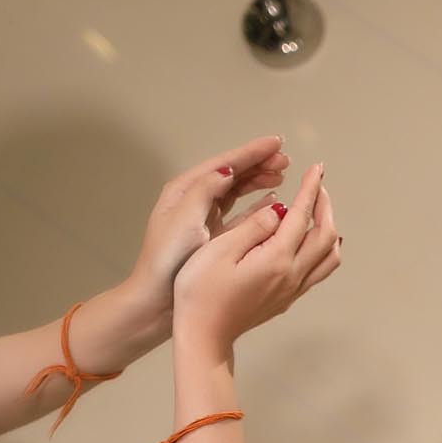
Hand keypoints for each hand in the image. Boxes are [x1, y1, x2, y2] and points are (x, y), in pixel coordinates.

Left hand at [123, 134, 290, 327]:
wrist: (156, 299)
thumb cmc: (166, 261)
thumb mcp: (184, 220)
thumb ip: (205, 191)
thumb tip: (228, 170)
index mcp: (185, 192)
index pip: (223, 164)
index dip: (251, 152)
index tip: (276, 143)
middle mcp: (194, 201)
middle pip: (231, 174)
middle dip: (258, 164)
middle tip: (285, 159)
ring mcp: (204, 220)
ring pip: (237, 192)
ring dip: (259, 181)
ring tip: (281, 175)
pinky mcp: (213, 238)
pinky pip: (240, 215)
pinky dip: (257, 206)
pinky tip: (272, 202)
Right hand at [171, 161, 341, 355]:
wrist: (203, 336)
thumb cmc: (200, 292)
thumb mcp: (220, 250)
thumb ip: (253, 226)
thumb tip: (280, 209)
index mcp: (276, 259)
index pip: (301, 216)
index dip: (310, 189)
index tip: (316, 169)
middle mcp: (292, 276)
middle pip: (325, 236)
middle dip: (324, 206)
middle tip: (316, 185)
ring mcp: (291, 290)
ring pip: (328, 257)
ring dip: (328, 228)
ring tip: (316, 210)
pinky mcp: (285, 300)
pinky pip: (317, 271)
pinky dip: (322, 249)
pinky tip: (309, 240)